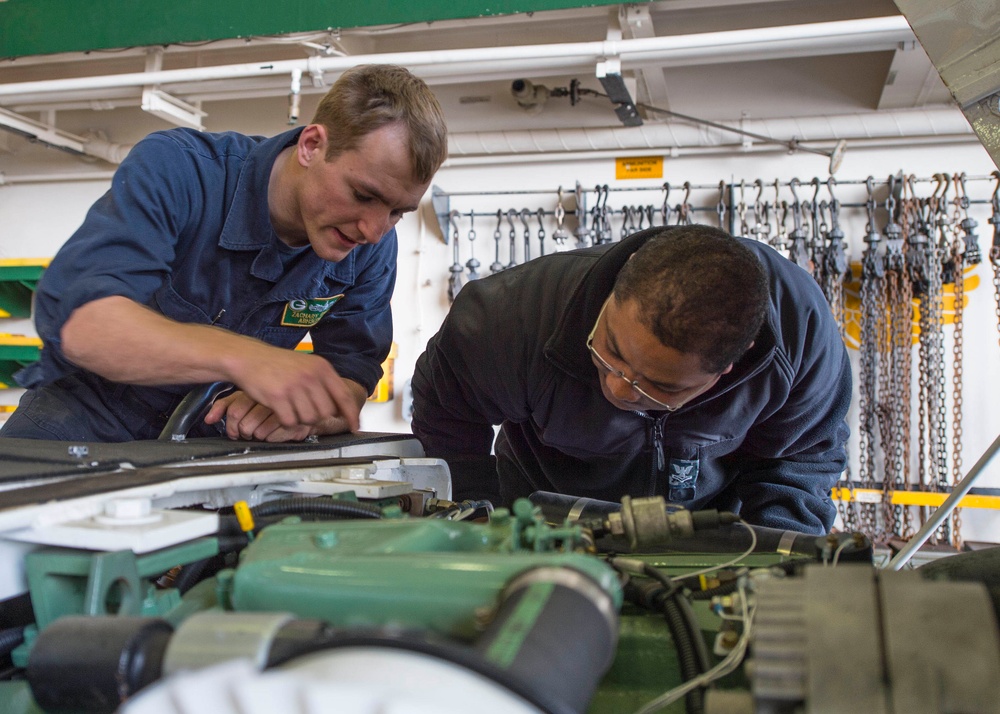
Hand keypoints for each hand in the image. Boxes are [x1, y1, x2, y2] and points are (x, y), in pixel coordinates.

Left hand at [205, 391, 314, 441]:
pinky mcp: (294, 422)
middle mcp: (269, 399)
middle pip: (246, 425)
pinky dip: (270, 438)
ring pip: (259, 433)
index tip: (235, 432)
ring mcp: (283, 411)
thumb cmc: (273, 397)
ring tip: (262, 431)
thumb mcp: (247, 396)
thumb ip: (226, 404)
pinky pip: (273, 436)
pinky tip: (274, 432)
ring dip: (258, 436)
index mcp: (256, 390)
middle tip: (248, 433)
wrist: (308, 396)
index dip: (232, 426)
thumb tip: (208, 419)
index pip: (234, 411)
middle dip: (244, 433)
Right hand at [225, 347, 361, 432]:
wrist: (248, 358)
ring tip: (290, 407)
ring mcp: (294, 386)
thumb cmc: (278, 364)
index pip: (344, 396)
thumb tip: (341, 408)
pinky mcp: (278, 397)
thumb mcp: (306, 365)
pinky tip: (280, 412)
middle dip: (317, 416)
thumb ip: (324, 383)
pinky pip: (290, 421)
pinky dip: (286, 422)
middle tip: (304, 410)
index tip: (355, 427)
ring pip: (309, 419)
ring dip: (300, 418)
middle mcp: (311, 376)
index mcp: (321, 367)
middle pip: (326, 412)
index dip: (351, 415)